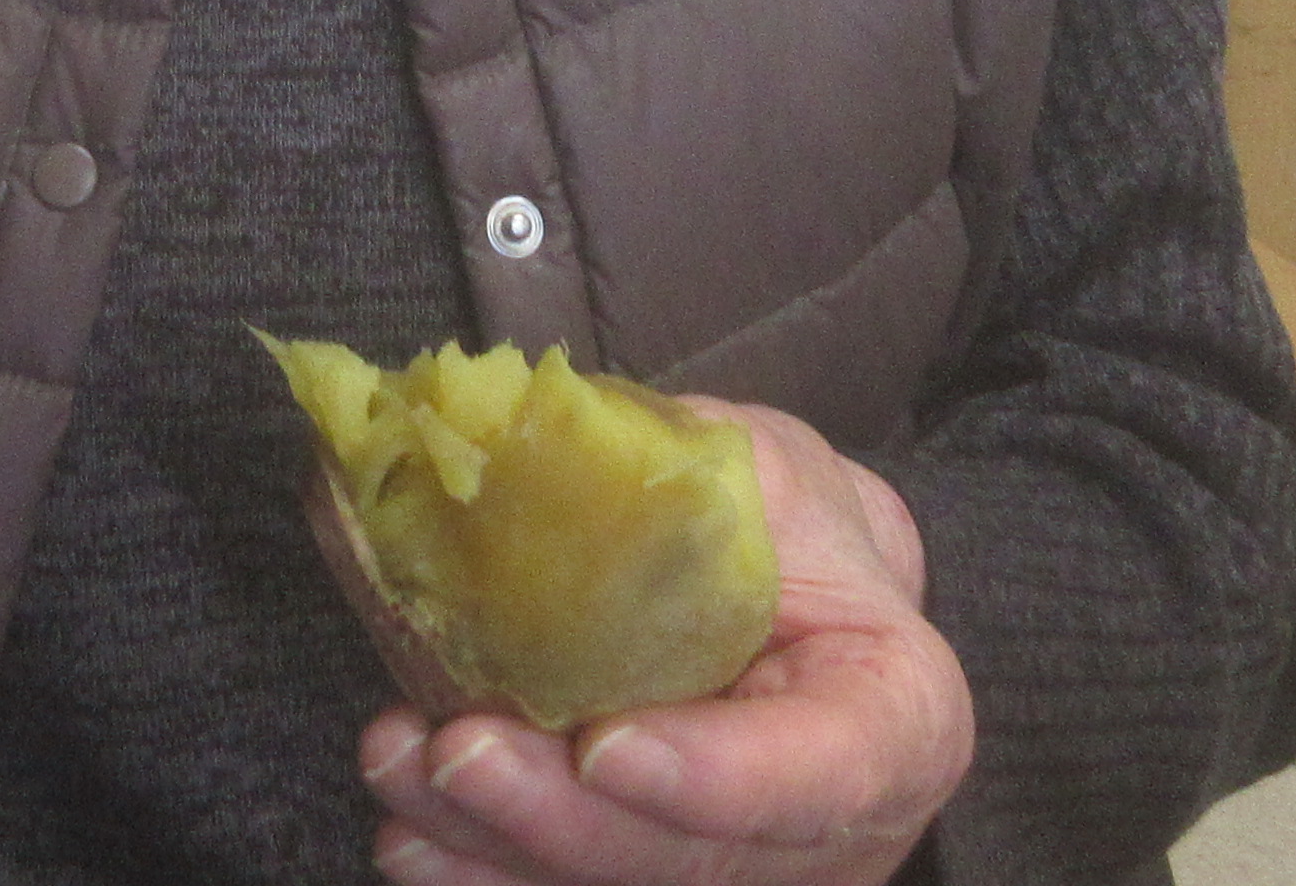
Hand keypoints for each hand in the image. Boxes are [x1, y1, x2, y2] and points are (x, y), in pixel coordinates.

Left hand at [355, 403, 972, 885]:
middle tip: (456, 753)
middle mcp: (831, 834)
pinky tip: (410, 837)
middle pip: (698, 859)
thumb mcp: (771, 474)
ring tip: (401, 772)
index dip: (712, 777)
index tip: (602, 748)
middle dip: (562, 821)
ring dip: (497, 849)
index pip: (824, 771)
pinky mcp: (662, 881)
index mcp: (895, 719)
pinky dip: (486, 871)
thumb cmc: (787, 529)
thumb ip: (687, 482)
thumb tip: (536, 453)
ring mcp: (749, 876)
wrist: (786, 590)